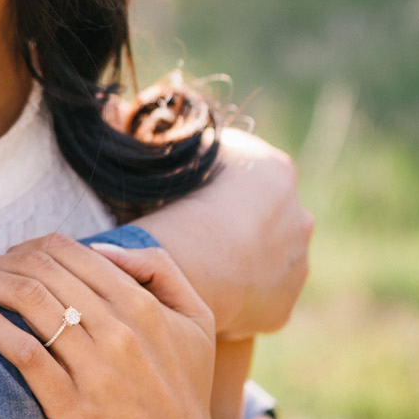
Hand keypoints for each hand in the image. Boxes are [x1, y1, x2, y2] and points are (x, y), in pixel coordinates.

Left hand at [0, 234, 230, 418]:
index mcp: (142, 305)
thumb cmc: (183, 391)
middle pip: (40, 269)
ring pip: (28, 300)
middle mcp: (120, 330)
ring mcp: (96, 369)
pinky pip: (22, 351)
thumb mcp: (195, 319)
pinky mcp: (72, 406)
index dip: (28, 246)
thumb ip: (157, 268)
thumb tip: (97, 246)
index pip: (68, 251)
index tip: (7, 259)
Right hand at [122, 128, 312, 337]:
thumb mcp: (161, 164)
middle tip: (189, 235)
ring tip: (196, 269)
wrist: (185, 275)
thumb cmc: (169, 213)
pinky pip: (258, 296)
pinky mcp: (284, 304)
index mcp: (272, 171)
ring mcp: (296, 262)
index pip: (240, 166)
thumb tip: (121, 113)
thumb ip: (159, 146)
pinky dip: (237, 296)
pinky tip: (207, 295)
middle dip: (231, 221)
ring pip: (265, 257)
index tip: (179, 196)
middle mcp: (297, 214)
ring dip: (240, 260)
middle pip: (259, 213)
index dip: (205, 179)